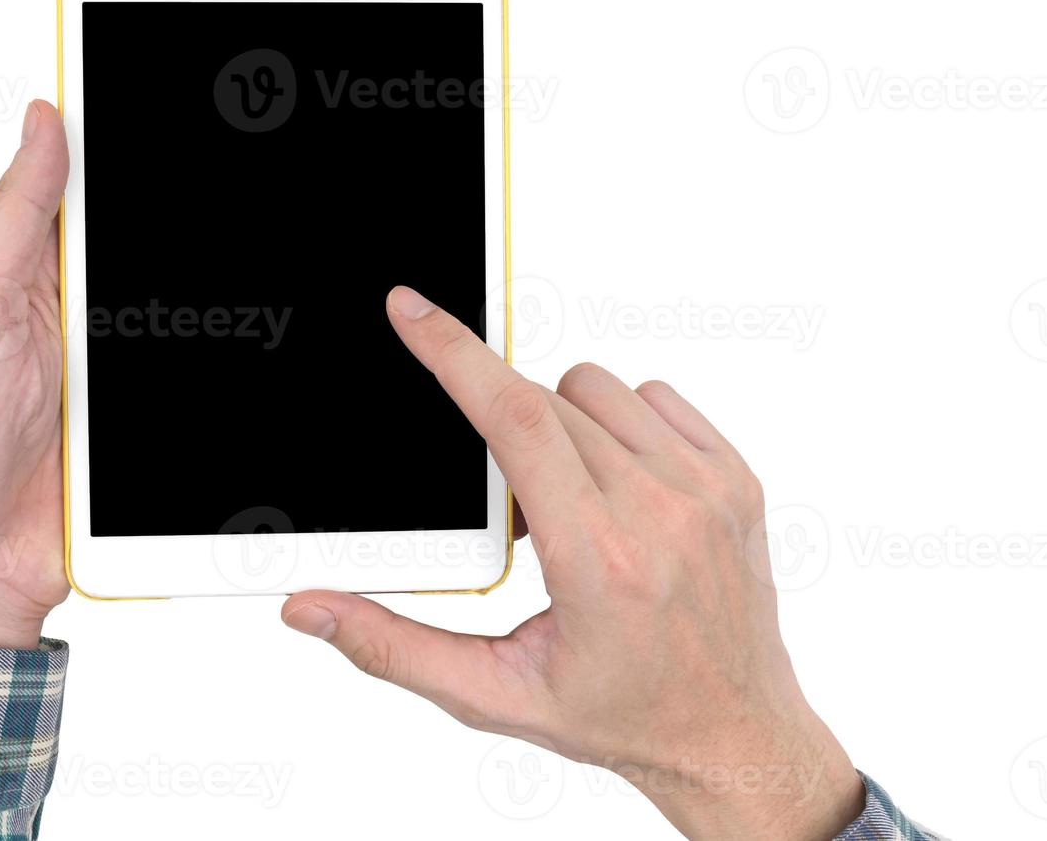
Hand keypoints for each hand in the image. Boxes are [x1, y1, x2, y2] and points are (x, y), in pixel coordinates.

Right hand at [281, 286, 864, 838]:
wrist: (736, 736)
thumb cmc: (621, 716)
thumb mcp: (494, 695)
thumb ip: (393, 648)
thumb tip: (309, 609)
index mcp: (596, 559)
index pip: (515, 420)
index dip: (453, 353)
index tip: (412, 311)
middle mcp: (661, 512)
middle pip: (545, 402)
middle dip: (505, 431)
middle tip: (527, 518)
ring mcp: (708, 489)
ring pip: (597, 388)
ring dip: (562, 422)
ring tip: (574, 499)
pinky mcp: (737, 478)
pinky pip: (654, 396)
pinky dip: (620, 423)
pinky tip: (619, 486)